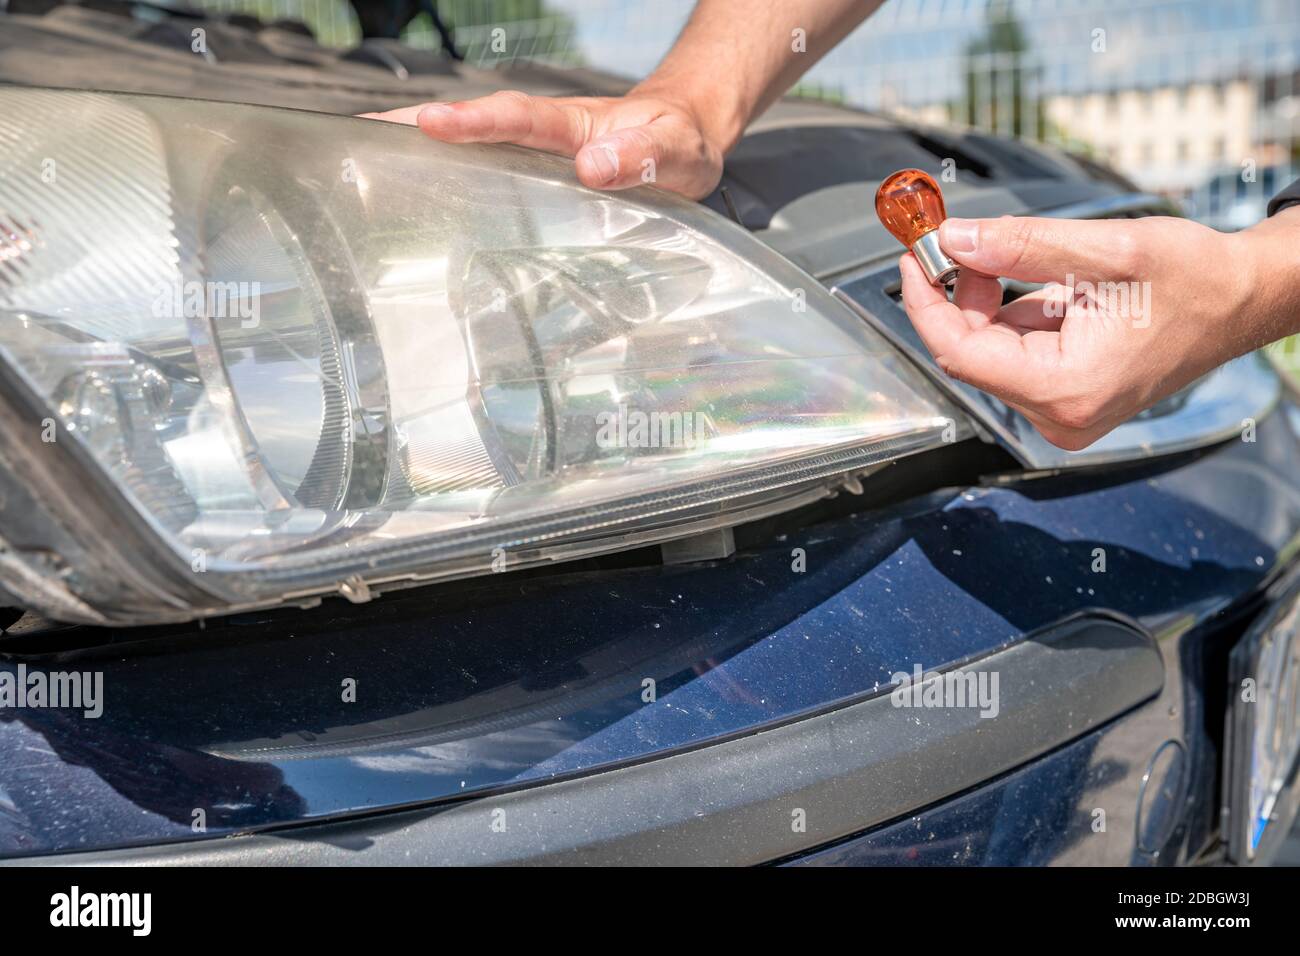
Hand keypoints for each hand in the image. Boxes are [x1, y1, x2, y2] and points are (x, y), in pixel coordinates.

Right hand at [362, 89, 728, 198]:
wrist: (686, 138)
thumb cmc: (680, 142)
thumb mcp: (677, 150)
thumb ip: (643, 157)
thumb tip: (594, 168)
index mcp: (574, 126)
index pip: (517, 118)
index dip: (474, 121)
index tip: (431, 123)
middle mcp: (546, 136)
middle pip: (474, 127)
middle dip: (417, 128)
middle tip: (360, 136)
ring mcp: (537, 157)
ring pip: (473, 149)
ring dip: (420, 152)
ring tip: (362, 162)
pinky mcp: (538, 179)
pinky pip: (487, 172)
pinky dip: (447, 178)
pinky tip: (413, 196)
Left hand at [899, 212, 1296, 449]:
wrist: (1244, 300)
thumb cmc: (1197, 281)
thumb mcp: (1109, 250)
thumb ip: (1023, 245)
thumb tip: (954, 239)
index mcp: (1067, 389)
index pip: (960, 354)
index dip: (926, 303)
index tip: (913, 257)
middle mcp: (1060, 414)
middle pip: (971, 352)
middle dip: (961, 293)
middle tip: (963, 239)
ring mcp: (1062, 410)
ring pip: (991, 348)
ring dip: (993, 299)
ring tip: (1047, 265)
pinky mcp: (1065, 397)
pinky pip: (1015, 350)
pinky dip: (1016, 312)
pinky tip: (1059, 291)